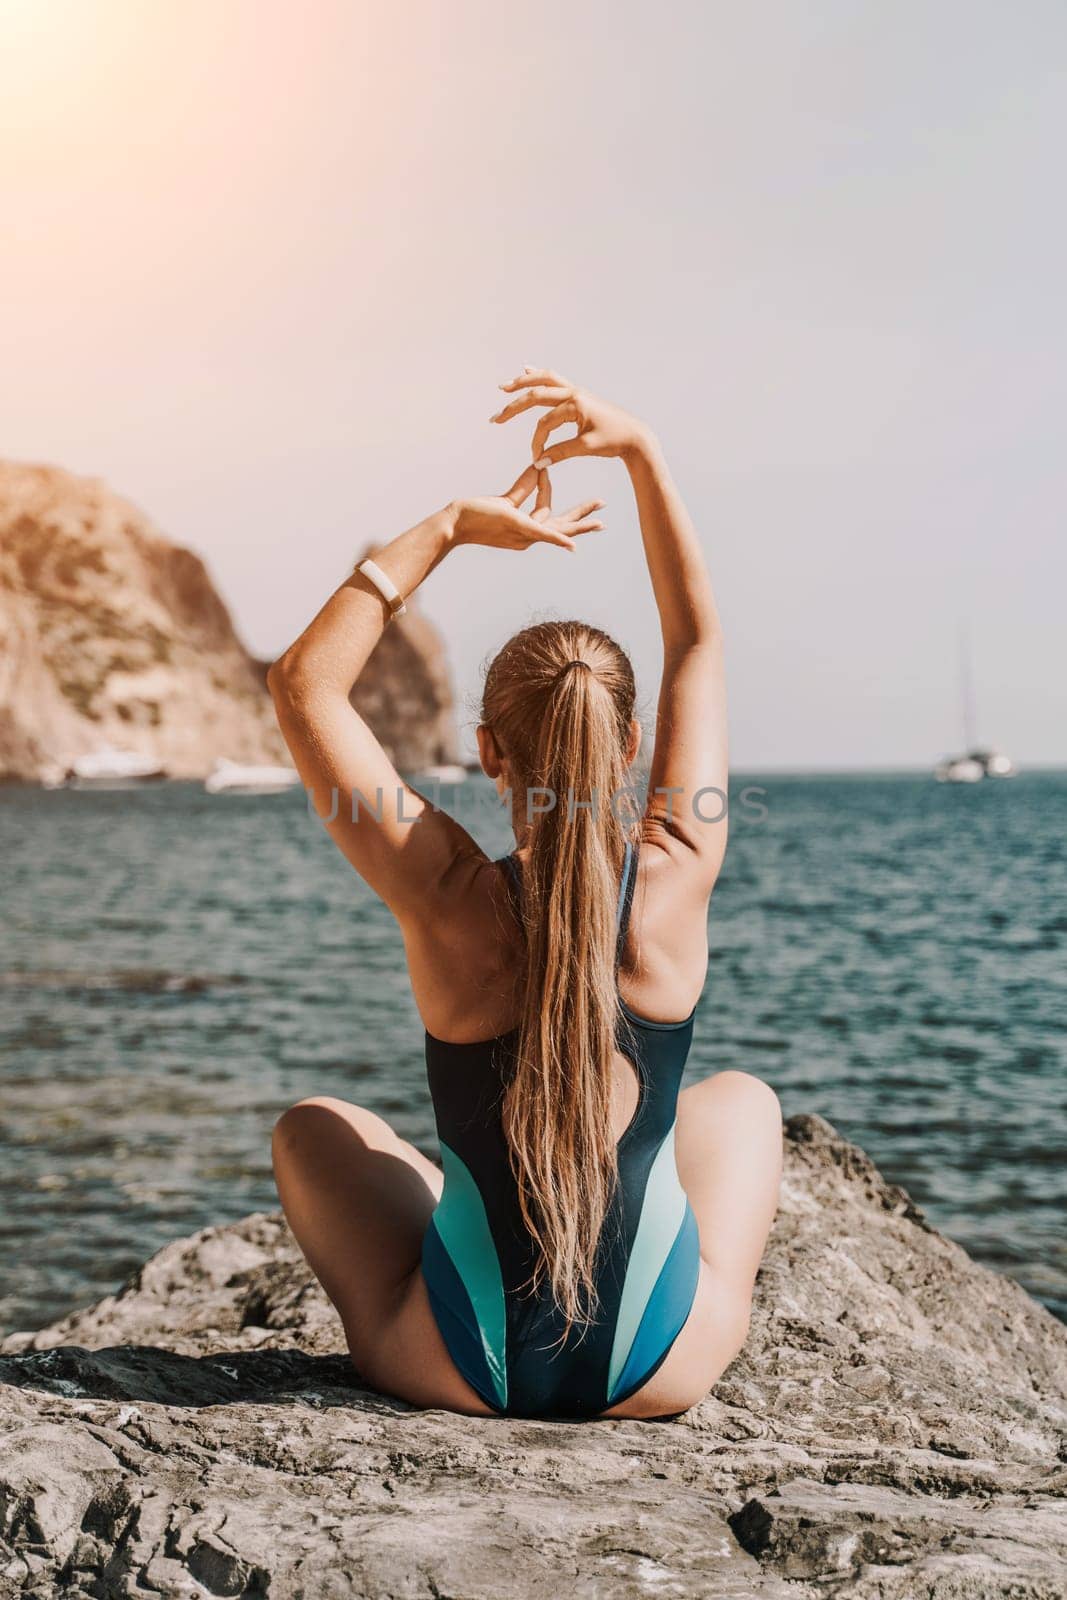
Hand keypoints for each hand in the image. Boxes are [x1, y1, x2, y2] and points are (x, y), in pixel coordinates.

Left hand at [450, 464, 603, 553]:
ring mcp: (525, 534)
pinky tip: (572, 545)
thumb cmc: (475, 514)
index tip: (544, 469)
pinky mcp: (519, 529)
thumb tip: (538, 467)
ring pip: (558, 530)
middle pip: (562, 528)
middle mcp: (528, 536)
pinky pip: (542, 534)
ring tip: (599, 524)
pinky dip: (558, 540)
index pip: (549, 513)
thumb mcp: (506, 499)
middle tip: (603, 521)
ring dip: (580, 527)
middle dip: (583, 522)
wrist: (456, 524)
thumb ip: (524, 485)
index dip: (548, 490)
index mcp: (526, 529)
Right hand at [490, 366, 654, 466]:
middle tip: (496, 419)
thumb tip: (538, 461)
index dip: (537, 442)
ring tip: (505, 387)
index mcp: (575, 404)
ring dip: (523, 383)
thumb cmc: (614, 441)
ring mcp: (576, 391)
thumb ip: (560, 453)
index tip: (536, 458)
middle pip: (537, 395)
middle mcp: (574, 393)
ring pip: (544, 381)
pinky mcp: (578, 395)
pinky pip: (554, 380)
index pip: (545, 423)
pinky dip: (539, 377)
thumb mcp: (586, 448)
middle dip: (514, 407)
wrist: (635, 436)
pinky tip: (527, 370)